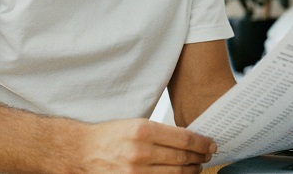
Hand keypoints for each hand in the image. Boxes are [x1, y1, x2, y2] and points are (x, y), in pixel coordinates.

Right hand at [78, 118, 216, 172]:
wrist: (81, 151)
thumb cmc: (110, 136)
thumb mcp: (136, 124)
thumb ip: (161, 132)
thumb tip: (189, 139)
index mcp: (143, 130)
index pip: (183, 138)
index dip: (201, 143)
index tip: (210, 144)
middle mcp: (140, 151)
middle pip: (181, 158)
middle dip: (199, 157)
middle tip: (207, 156)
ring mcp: (134, 171)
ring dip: (191, 171)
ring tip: (197, 167)